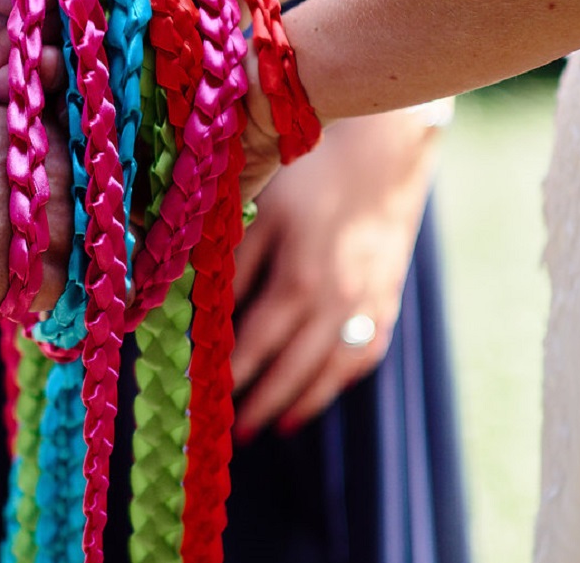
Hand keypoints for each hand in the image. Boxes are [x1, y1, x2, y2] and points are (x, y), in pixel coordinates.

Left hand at [231, 110, 438, 439]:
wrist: (387, 147)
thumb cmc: (309, 171)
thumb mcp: (260, 207)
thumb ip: (230, 259)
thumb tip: (191, 301)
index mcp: (298, 276)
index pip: (253, 342)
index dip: (227, 374)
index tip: (201, 396)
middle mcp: (336, 300)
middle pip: (291, 368)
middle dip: (259, 403)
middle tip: (229, 433)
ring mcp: (368, 303)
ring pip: (330, 371)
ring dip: (298, 403)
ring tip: (267, 429)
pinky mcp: (388, 299)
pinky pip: (364, 355)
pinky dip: (339, 381)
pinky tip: (315, 397)